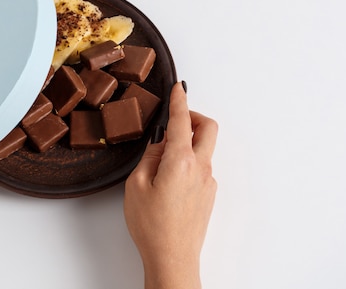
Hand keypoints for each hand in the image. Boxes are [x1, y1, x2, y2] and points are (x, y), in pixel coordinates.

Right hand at [124, 82, 217, 288]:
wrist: (173, 257)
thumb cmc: (152, 225)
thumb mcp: (137, 184)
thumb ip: (150, 156)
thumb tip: (160, 142)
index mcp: (181, 161)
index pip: (182, 121)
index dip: (179, 101)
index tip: (178, 88)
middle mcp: (200, 168)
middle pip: (208, 128)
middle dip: (194, 116)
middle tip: (176, 119)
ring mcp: (208, 182)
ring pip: (205, 148)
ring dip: (189, 141)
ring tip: (161, 158)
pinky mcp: (208, 195)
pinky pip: (201, 166)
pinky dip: (188, 160)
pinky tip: (168, 177)